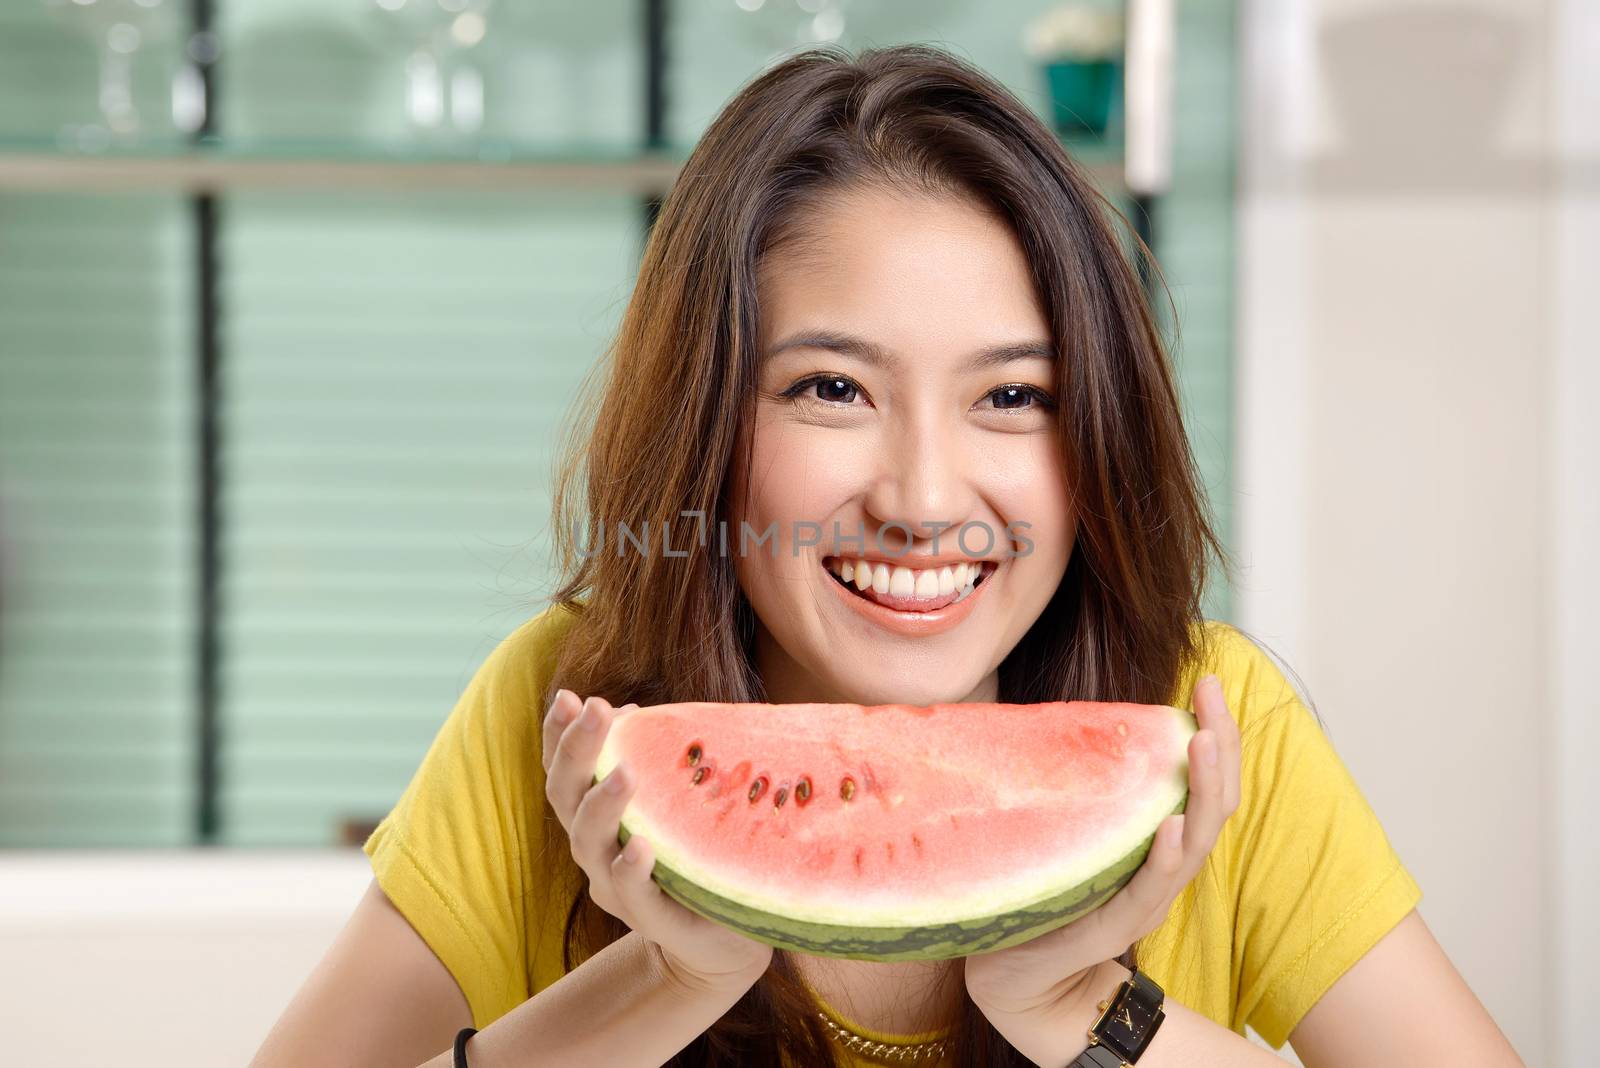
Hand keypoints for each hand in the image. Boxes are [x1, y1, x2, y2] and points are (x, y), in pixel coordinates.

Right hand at [541, 690, 774, 994]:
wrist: (722, 938)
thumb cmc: (693, 856)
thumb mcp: (673, 803)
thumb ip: (653, 761)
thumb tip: (635, 712)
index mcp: (595, 819)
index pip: (563, 772)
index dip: (557, 736)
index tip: (567, 697)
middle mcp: (595, 851)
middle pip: (566, 798)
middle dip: (576, 751)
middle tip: (597, 709)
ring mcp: (618, 889)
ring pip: (590, 845)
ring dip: (603, 805)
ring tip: (623, 772)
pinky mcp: (655, 920)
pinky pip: (634, 896)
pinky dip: (631, 870)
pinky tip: (641, 848)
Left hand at [962, 674, 1240, 1022]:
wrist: (1016, 974)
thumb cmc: (1044, 891)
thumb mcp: (1073, 830)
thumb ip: (1087, 787)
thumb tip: (1071, 715)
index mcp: (1160, 844)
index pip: (1204, 784)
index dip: (1216, 734)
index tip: (1209, 682)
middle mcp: (1164, 870)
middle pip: (1213, 804)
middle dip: (1221, 745)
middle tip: (1214, 694)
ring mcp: (1145, 899)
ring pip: (1192, 842)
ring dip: (1201, 789)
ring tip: (1203, 743)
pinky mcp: (1114, 927)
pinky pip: (1148, 890)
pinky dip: (1163, 858)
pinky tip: (1167, 827)